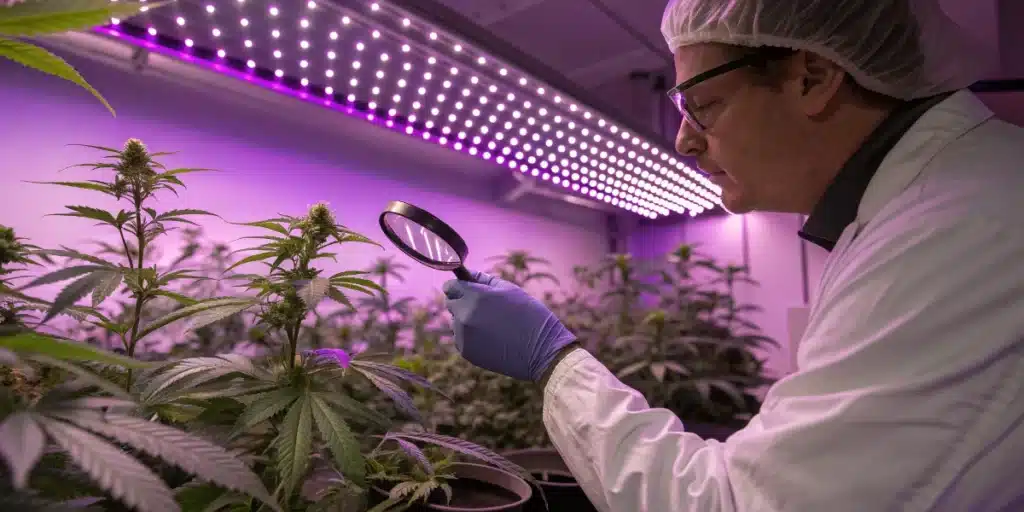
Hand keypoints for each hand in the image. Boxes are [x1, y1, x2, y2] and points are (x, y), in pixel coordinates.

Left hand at [443, 270, 575, 380]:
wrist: (542, 352)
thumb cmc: (530, 316)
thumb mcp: (510, 290)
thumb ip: (484, 280)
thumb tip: (467, 275)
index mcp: (476, 297)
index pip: (450, 286)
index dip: (458, 286)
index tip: (466, 289)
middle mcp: (465, 316)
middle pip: (450, 304)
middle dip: (462, 302)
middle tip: (484, 308)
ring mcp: (464, 336)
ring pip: (455, 322)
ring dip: (467, 321)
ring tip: (492, 326)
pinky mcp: (466, 352)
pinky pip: (461, 338)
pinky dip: (471, 337)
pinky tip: (492, 338)